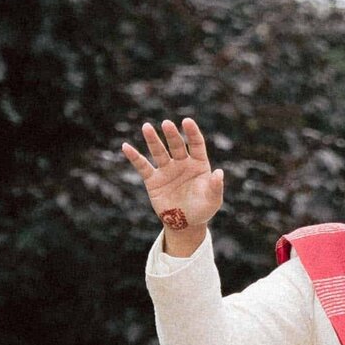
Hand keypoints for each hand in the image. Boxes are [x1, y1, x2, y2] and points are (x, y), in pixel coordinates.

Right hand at [120, 118, 223, 254]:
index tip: (187, 121)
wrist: (186, 223)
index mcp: (198, 164)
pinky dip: (134, 157)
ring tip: (146, 127)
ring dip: (152, 140)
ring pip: (159, 152)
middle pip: (176, 145)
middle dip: (171, 135)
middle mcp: (181, 163)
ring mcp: (167, 170)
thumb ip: (216, 186)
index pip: (196, 144)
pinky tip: (126, 147)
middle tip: (166, 124)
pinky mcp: (153, 180)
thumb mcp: (213, 200)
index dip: (192, 133)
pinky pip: (143, 166)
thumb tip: (219, 173)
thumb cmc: (202, 209)